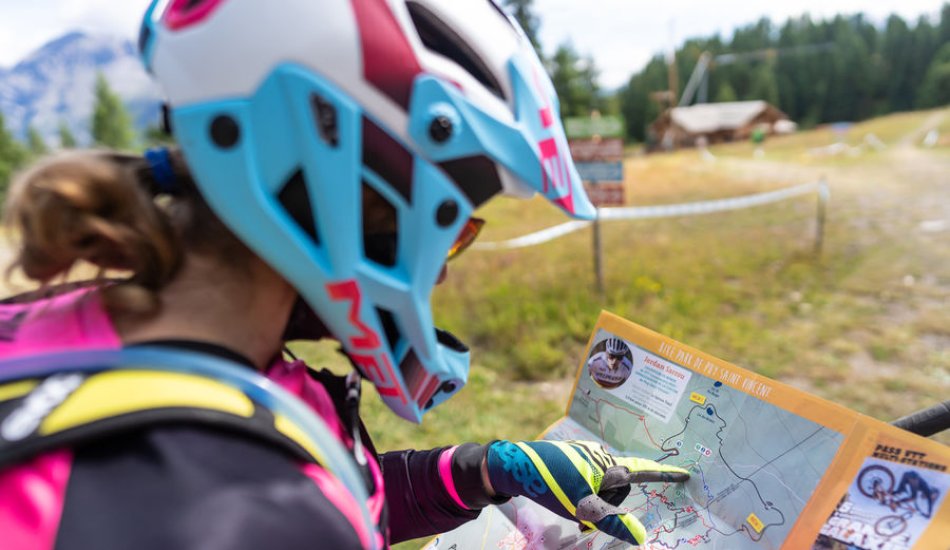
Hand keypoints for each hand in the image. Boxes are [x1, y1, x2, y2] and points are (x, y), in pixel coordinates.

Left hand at [483, 440, 688, 545]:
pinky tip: (565, 498)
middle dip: (607, 506)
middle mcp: (600, 456)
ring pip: (601, 487)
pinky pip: (587, 481)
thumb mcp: (584, 508)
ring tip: (571, 511)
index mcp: (608, 465)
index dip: (665, 475)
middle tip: (583, 519)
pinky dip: (582, 496)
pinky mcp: (571, 458)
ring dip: (591, 503)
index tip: (686, 474)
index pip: (643, 471)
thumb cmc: (551, 485)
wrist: (515, 466)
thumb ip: (614, 522)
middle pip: (618, 489)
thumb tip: (642, 537)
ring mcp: (585, 455)